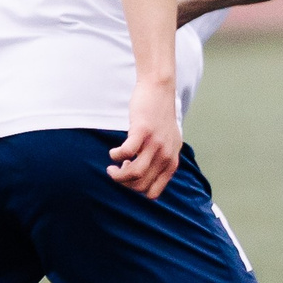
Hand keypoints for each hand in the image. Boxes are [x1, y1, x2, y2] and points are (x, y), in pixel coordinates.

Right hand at [108, 78, 180, 198]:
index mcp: (171, 162)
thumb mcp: (168, 142)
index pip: (154, 192)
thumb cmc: (160, 116)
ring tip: (111, 168)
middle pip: (140, 185)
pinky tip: (113, 152)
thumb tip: (142, 176)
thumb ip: (161, 159)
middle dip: (124, 184)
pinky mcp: (143, 131)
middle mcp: (165, 155)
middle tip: (116, 172)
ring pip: (133, 173)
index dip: (137, 190)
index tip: (130, 178)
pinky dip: (115, 156)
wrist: (160, 90)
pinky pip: (126, 153)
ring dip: (117, 175)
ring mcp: (155, 143)